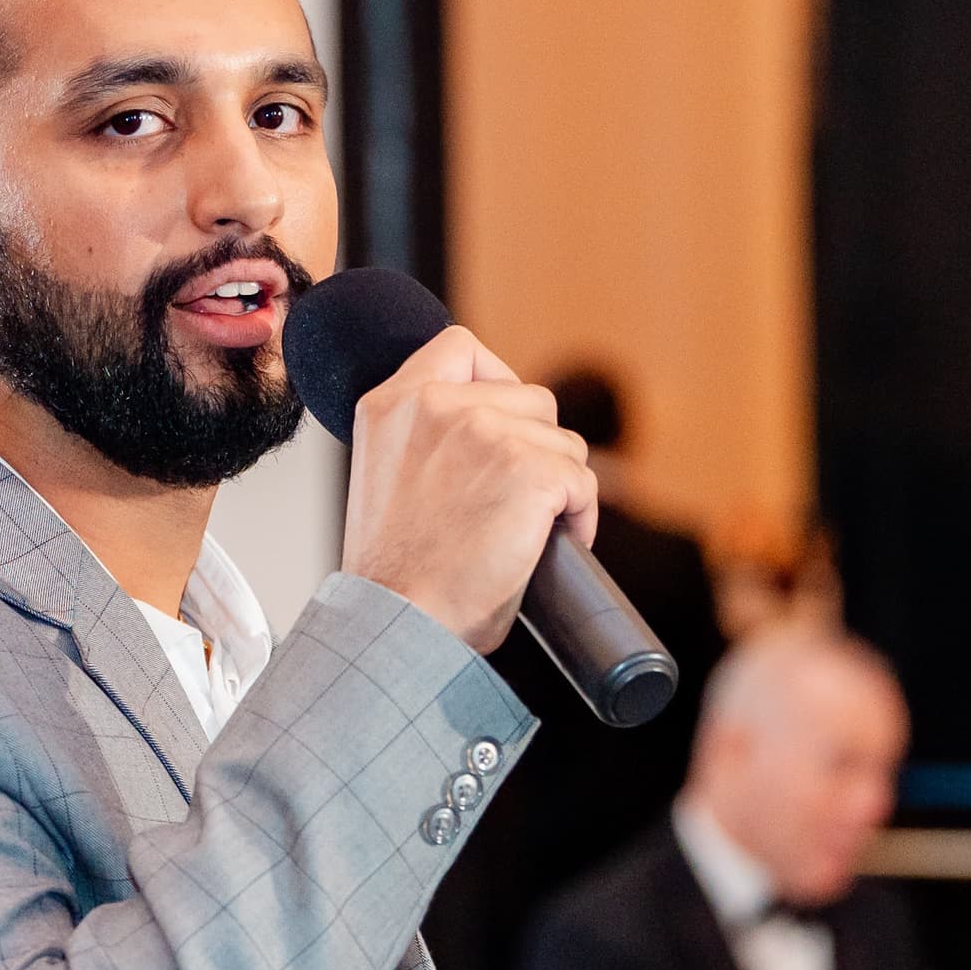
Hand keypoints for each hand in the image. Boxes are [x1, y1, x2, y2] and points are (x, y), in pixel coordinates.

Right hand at [338, 325, 595, 650]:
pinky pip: (583, 482)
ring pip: (563, 441)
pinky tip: (549, 546)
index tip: (501, 426)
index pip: (460, 348)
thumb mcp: (387, 476)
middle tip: (510, 501)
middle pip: (531, 398)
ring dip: (557, 485)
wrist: (402, 621)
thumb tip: (494, 430)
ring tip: (523, 530)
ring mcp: (486, 432)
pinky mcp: (531, 469)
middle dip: (535, 449)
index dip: (496, 381)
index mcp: (393, 404)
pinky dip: (580, 518)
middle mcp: (438, 405)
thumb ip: (427, 436)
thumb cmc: (398, 574)